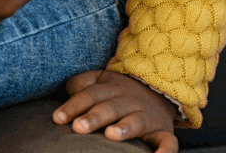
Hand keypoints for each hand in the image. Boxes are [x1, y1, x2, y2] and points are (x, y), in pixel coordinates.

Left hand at [55, 70, 177, 150]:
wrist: (157, 91)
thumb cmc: (119, 92)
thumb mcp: (100, 81)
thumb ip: (81, 85)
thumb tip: (68, 92)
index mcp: (111, 88)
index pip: (90, 95)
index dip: (73, 106)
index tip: (57, 119)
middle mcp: (129, 101)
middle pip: (109, 107)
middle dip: (93, 117)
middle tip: (78, 128)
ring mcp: (148, 116)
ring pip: (136, 121)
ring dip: (124, 128)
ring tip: (110, 135)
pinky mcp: (164, 132)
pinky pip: (168, 143)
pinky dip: (166, 151)